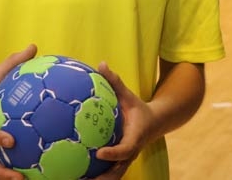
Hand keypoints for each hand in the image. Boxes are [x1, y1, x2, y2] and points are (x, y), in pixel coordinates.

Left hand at [93, 62, 155, 178]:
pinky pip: (108, 172)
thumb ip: (115, 82)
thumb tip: (101, 64)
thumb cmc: (138, 109)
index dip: (113, 153)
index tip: (98, 153)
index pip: (125, 149)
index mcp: (134, 138)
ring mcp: (125, 160)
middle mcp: (130, 153)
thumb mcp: (129, 95)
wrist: (155, 123)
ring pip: (113, 176)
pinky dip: (95, 175)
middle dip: (104, 179)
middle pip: (119, 172)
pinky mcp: (120, 162)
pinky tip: (75, 175)